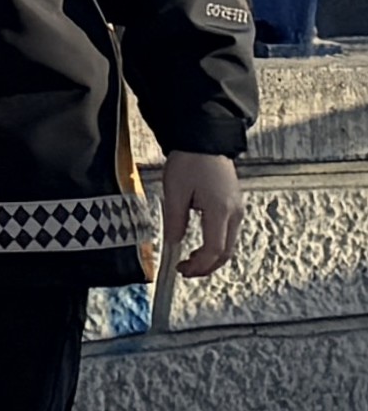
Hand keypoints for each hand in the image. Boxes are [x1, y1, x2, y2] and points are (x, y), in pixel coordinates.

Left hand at [160, 149, 244, 280]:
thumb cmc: (189, 161)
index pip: (214, 249)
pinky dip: (215, 245)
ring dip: (211, 258)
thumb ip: (174, 220)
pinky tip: (199, 246)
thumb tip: (173, 243)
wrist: (205, 140)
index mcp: (220, 210)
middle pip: (225, 252)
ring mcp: (237, 209)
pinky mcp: (234, 206)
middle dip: (206, 267)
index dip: (199, 265)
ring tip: (189, 261)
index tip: (181, 269)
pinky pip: (228, 233)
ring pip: (228, 244)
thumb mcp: (174, 191)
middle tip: (184, 270)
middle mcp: (234, 213)